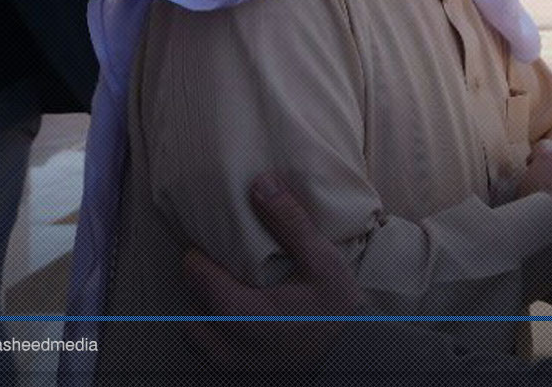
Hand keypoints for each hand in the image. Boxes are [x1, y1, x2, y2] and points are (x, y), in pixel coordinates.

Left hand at [182, 173, 361, 372]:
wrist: (360, 357)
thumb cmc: (340, 310)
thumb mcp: (322, 259)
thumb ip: (290, 222)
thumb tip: (260, 184)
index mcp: (249, 317)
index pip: (201, 283)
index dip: (195, 258)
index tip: (199, 240)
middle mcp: (236, 348)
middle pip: (192, 316)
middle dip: (196, 288)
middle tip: (210, 262)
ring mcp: (239, 368)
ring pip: (199, 340)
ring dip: (203, 313)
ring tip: (221, 287)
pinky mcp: (248, 376)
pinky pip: (214, 356)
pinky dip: (215, 334)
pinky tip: (234, 316)